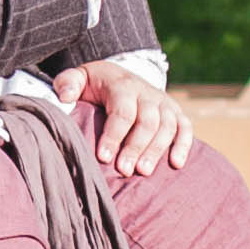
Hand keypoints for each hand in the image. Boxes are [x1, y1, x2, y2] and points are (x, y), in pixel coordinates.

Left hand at [54, 60, 192, 175]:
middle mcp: (147, 93)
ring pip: (167, 126)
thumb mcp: (79, 78)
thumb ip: (68, 83)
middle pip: (147, 121)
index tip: (103, 158)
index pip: (122, 111)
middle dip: (136, 147)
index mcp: (122, 85)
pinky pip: (185, 127)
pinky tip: (176, 164)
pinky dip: (183, 144)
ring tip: (143, 172)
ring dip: (157, 150)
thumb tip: (64, 96)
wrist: (119, 76)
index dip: (114, 135)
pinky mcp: (175, 112)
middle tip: (124, 171)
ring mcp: (163, 102)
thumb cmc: (94, 85)